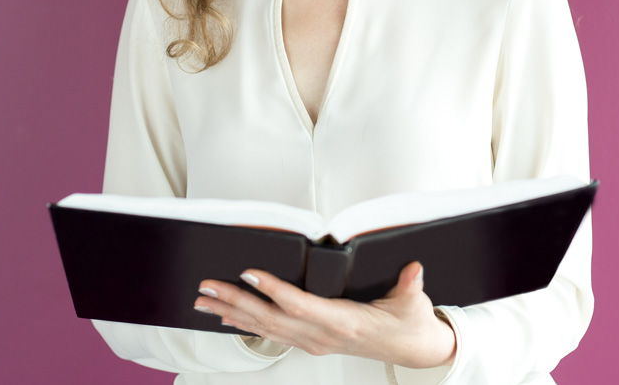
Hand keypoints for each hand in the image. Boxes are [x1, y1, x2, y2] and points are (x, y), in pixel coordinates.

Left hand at [194, 261, 456, 368]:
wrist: (413, 349)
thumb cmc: (410, 323)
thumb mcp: (414, 303)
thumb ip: (411, 286)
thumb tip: (413, 270)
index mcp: (344, 322)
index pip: (301, 305)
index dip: (274, 290)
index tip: (249, 273)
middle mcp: (322, 336)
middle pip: (272, 318)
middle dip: (236, 302)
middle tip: (207, 288)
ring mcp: (314, 342)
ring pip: (266, 328)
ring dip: (233, 313)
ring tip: (204, 301)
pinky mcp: (311, 341)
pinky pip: (272, 333)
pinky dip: (246, 324)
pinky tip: (227, 317)